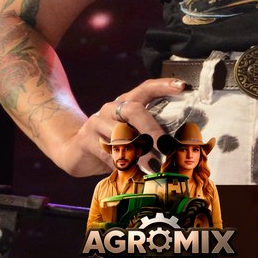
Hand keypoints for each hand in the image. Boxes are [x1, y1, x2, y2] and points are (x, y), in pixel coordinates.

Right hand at [65, 76, 185, 175]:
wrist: (75, 150)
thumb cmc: (112, 144)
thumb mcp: (131, 136)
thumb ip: (149, 138)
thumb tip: (178, 151)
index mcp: (126, 103)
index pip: (146, 88)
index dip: (164, 86)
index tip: (183, 86)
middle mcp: (112, 108)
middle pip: (135, 110)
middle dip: (153, 129)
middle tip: (166, 147)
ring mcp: (97, 121)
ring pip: (120, 134)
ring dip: (139, 151)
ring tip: (154, 166)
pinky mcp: (85, 139)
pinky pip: (106, 152)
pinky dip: (121, 163)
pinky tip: (131, 171)